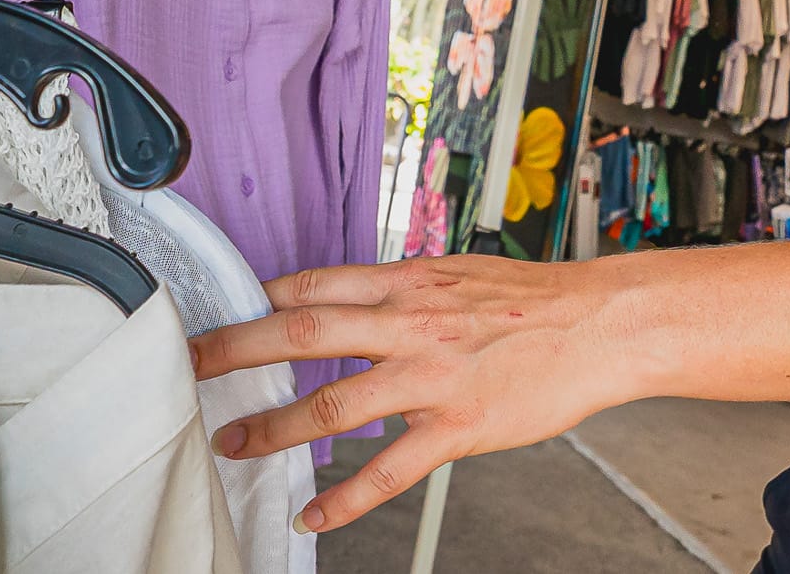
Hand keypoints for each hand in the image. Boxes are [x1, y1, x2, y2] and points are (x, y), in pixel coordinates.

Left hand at [191, 254, 632, 532]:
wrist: (601, 323)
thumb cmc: (535, 300)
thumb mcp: (457, 273)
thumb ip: (401, 290)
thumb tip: (353, 300)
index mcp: (406, 281)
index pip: (311, 284)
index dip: (255, 300)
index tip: (219, 315)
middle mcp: (409, 322)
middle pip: (300, 333)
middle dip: (233, 350)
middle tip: (189, 367)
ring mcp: (432, 375)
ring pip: (333, 404)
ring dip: (274, 428)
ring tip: (237, 445)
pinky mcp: (459, 425)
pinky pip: (389, 470)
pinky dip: (344, 499)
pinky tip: (315, 515)